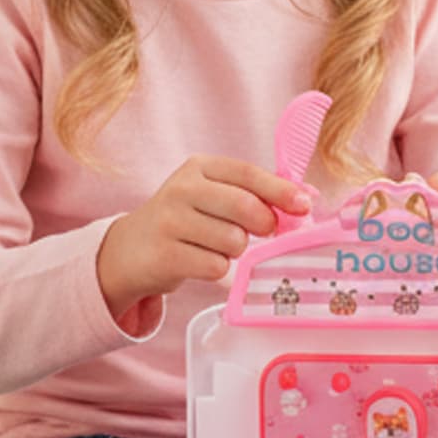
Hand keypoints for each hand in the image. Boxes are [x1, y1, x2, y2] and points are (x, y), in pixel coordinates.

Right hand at [98, 156, 312, 318]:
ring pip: (233, 240)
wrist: (128, 251)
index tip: (305, 205)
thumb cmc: (183, 221)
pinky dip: (217, 269)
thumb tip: (309, 196)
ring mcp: (169, 221)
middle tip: (263, 232)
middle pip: (244, 207)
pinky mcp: (165, 255)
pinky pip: (215, 266)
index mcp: (198, 168)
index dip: (280, 190)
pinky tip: (200, 262)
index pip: (247, 173)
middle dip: (264, 224)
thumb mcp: (211, 196)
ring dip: (236, 251)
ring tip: (216, 247)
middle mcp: (181, 189)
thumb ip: (255, 193)